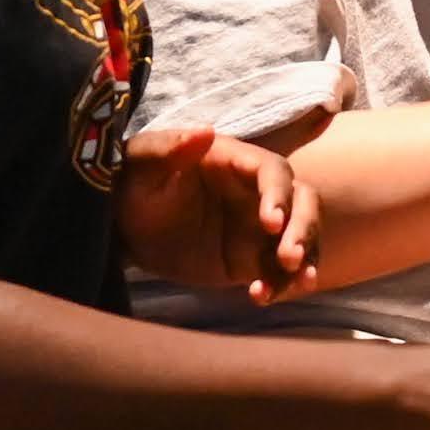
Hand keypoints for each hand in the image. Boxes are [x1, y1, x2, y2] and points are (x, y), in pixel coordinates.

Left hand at [112, 115, 321, 304]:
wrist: (126, 230)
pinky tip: (261, 296)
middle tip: (289, 258)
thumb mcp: (140, 165)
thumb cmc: (133, 186)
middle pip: (303, 202)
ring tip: (292, 283)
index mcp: (235, 161)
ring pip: (302, 238)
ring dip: (304, 259)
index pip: (273, 172)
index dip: (278, 195)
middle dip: (304, 229)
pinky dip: (281, 285)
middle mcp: (257, 192)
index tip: (269, 222)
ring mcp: (259, 228)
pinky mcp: (253, 260)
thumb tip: (204, 132)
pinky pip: (280, 272)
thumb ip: (168, 148)